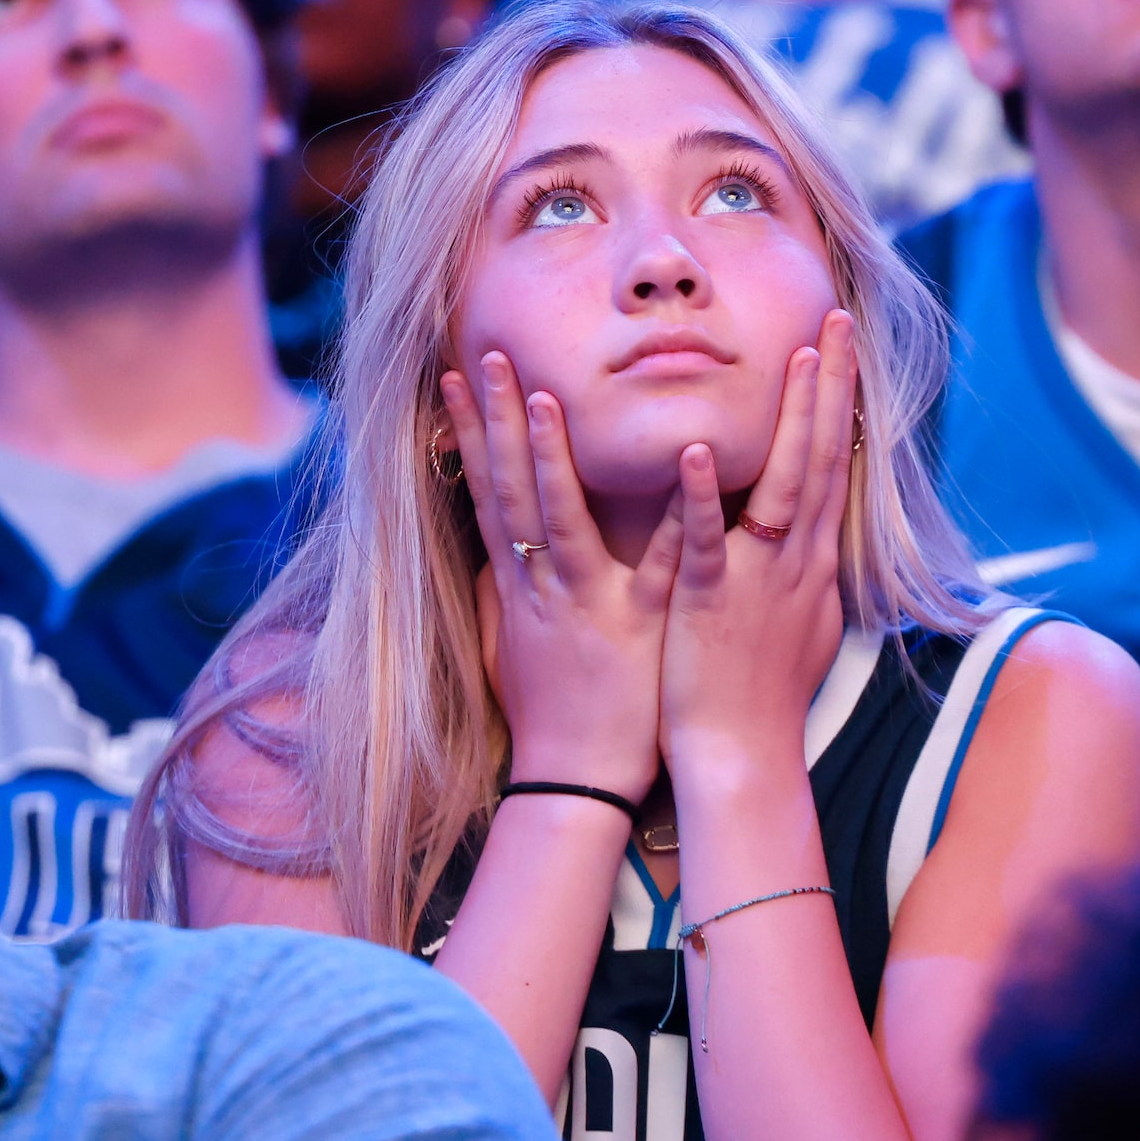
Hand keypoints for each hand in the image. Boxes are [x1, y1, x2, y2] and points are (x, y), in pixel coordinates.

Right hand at [445, 353, 680, 801]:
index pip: (487, 492)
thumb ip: (500, 589)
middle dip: (496, 421)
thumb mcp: (507, 644)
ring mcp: (587, 603)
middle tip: (487, 356)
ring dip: (551, 459)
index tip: (456, 377)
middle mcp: (543, 584)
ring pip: (562, 520)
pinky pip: (661, 565)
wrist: (573, 784)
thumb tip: (489, 543)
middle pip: (511, 490)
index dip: (470, 434)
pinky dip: (674, 517)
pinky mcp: (638, 627)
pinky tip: (683, 471)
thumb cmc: (547, 714)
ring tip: (544, 398)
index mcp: (518, 582)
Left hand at [659, 310, 853, 786]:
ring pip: (784, 485)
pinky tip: (699, 447)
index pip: (832, 466)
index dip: (838, 404)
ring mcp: (760, 579)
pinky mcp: (714, 604)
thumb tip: (810, 538)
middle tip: (836, 320)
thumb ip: (798, 571)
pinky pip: (710, 541)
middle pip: (824, 458)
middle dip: (831, 386)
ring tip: (796, 354)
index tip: (839, 346)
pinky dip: (705, 494)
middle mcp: (797, 561)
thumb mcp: (796, 623)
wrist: (744, 759)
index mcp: (810, 562)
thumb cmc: (760, 698)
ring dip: (790, 417)